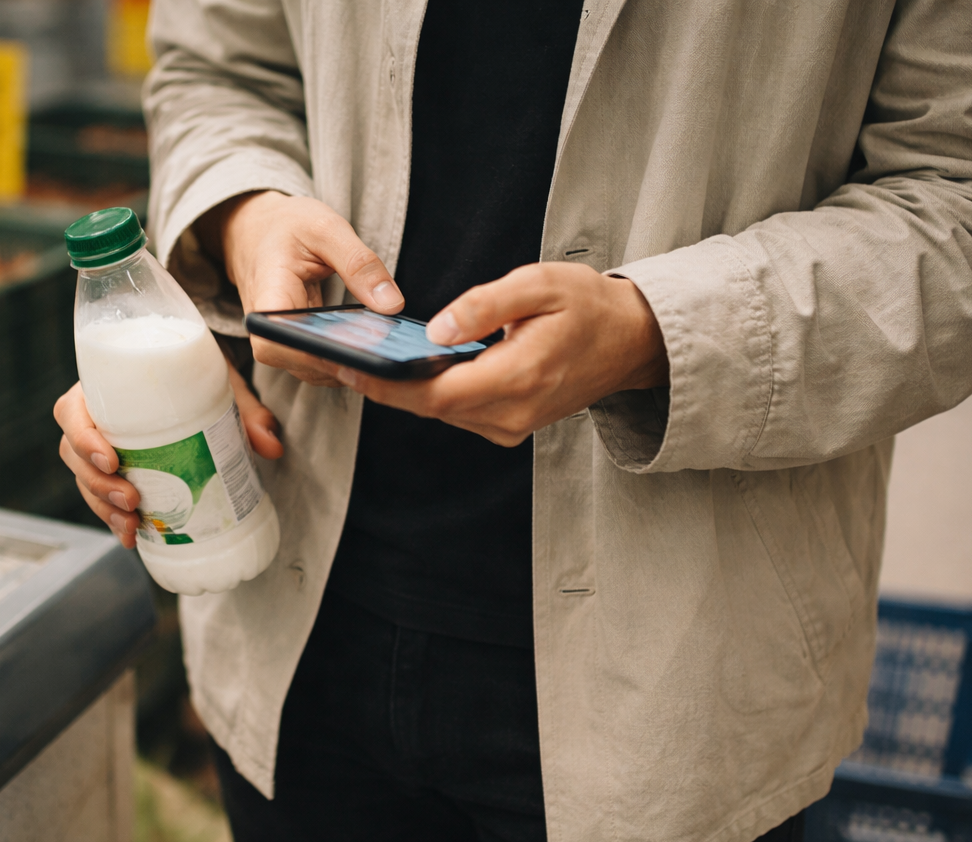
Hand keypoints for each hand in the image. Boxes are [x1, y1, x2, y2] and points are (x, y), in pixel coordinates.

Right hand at [56, 364, 282, 547]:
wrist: (196, 375)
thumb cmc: (197, 373)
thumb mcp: (220, 383)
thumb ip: (246, 411)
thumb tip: (271, 445)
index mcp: (103, 386)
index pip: (71, 411)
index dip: (84, 439)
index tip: (112, 460)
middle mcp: (93, 415)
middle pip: (73, 454)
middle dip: (96, 485)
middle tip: (132, 501)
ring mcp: (100, 444)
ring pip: (83, 479)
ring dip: (102, 506)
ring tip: (132, 524)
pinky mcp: (113, 468)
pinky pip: (99, 495)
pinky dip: (113, 518)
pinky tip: (132, 536)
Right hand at [198, 191, 404, 386]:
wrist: (259, 229)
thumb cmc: (286, 225)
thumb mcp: (325, 228)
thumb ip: (359, 263)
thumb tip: (391, 305)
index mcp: (267, 294)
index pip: (273, 342)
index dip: (310, 355)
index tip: (352, 349)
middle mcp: (268, 326)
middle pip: (300, 364)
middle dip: (345, 364)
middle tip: (387, 353)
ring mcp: (282, 338)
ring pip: (314, 369)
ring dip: (350, 365)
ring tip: (387, 350)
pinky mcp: (298, 341)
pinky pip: (321, 360)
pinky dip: (348, 357)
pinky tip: (376, 346)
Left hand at [333, 262, 666, 446]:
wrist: (630, 342)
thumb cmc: (588, 307)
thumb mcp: (539, 285)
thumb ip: (484, 305)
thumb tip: (435, 329)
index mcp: (518, 378)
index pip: (437, 393)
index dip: (388, 383)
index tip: (349, 366)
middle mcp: (512, 413)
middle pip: (431, 407)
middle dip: (385, 386)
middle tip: (341, 359)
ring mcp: (512, 425)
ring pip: (442, 412)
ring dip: (406, 390)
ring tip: (366, 360)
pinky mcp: (510, 425)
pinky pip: (459, 412)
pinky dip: (431, 393)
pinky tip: (410, 369)